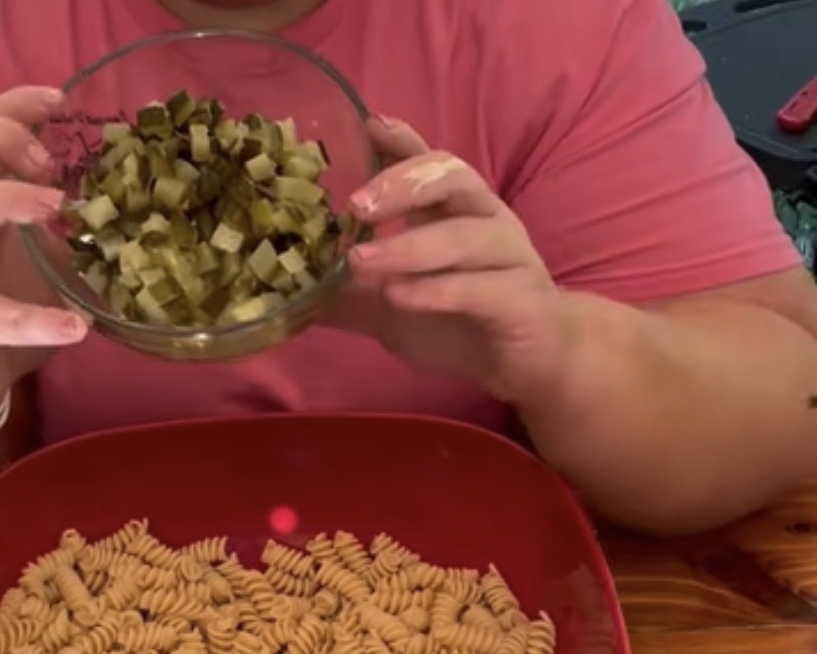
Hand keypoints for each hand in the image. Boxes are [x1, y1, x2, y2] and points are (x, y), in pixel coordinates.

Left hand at [331, 117, 571, 403]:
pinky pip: (481, 289)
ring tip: (360, 261)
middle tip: (354, 205)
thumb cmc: (462, 321)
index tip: (367, 126)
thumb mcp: (391, 307)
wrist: (530, 363)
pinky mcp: (522, 301)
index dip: (403, 141)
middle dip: (402, 184)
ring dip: (409, 246)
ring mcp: (509, 258)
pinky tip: (400, 296)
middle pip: (452, 179)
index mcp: (454, 212)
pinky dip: (438, 290)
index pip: (430, 162)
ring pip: (464, 236)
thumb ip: (347, 294)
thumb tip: (288, 291)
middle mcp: (485, 222)